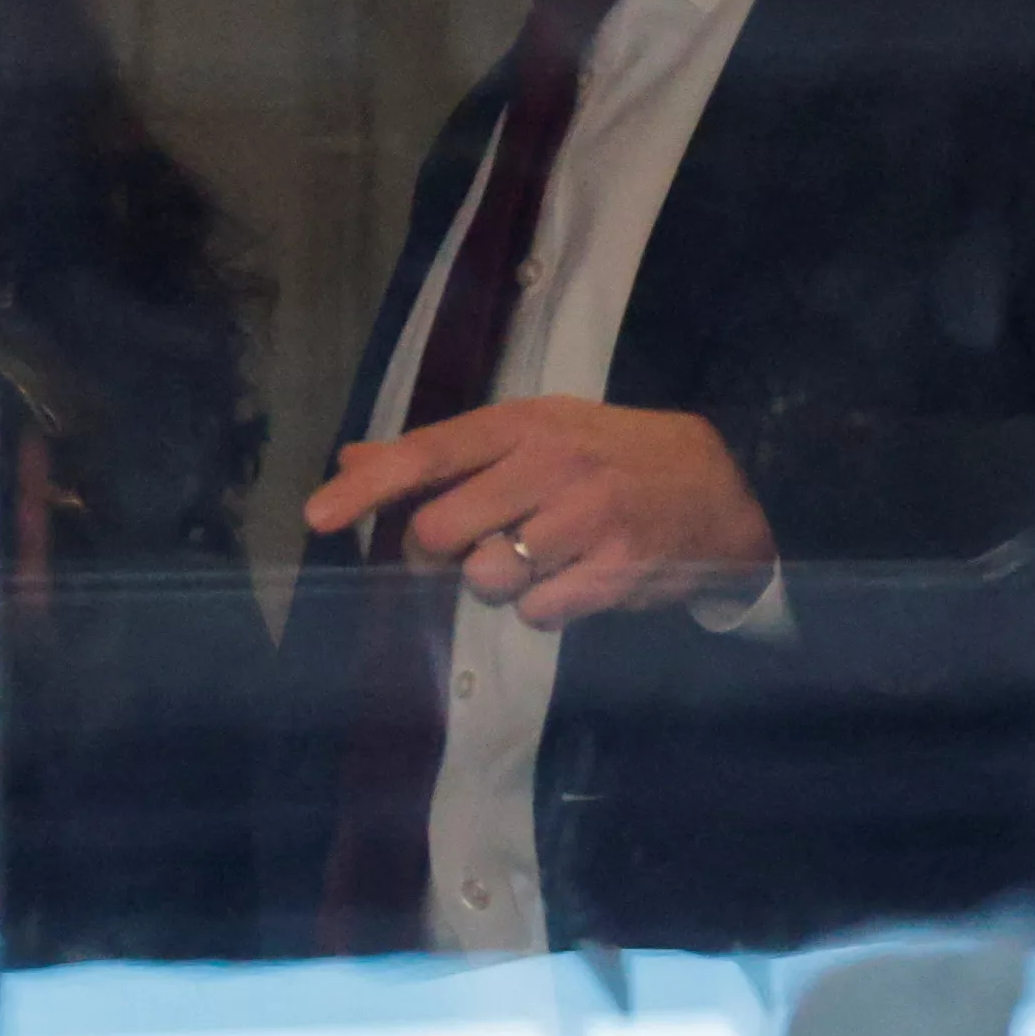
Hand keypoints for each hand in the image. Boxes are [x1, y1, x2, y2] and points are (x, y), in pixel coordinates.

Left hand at [302, 398, 774, 628]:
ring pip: (485, 577)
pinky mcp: (618, 571)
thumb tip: (352, 459)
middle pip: (440, 531)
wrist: (717, 489)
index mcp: (523, 424)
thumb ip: (442, 452)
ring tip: (539, 555)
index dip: (366, 490)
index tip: (317, 516)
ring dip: (496, 580)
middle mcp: (553, 464)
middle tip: (478, 540)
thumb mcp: (531, 433)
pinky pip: (535, 611)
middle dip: (440, 551)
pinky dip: (540, 606)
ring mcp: (589, 518)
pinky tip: (571, 577)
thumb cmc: (605, 457)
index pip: (426, 455)